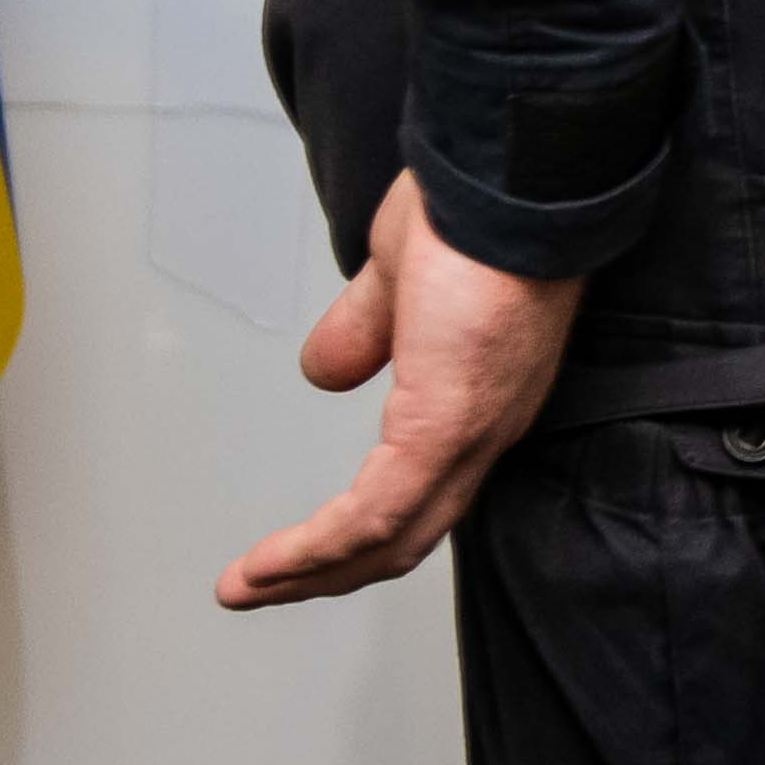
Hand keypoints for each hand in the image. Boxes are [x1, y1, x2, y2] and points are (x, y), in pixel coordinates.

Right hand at [211, 169, 585, 607]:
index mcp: (481, 390)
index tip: (311, 545)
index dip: (365, 525)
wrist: (514, 177)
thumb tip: (327, 371)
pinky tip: (270, 567)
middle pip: (408, 531)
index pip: (425, 487)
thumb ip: (368, 327)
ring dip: (311, 572)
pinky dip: (314, 550)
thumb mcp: (398, 274)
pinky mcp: (444, 429)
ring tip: (250, 588)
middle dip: (331, 569)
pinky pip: (373, 515)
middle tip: (268, 586)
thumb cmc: (477, 203)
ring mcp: (471, 432)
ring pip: (390, 536)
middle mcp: (489, 425)